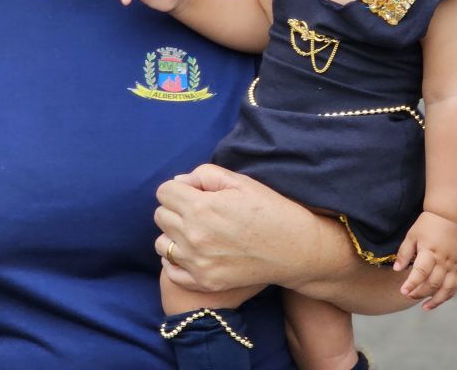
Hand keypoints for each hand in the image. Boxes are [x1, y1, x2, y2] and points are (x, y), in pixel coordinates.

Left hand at [153, 164, 319, 294]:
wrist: (295, 249)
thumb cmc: (270, 210)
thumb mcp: (240, 181)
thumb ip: (205, 175)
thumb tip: (180, 182)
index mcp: (201, 207)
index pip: (164, 191)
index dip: (179, 188)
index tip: (195, 192)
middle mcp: (194, 236)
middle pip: (160, 215)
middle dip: (175, 208)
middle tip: (199, 210)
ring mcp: (197, 263)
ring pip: (161, 243)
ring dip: (174, 234)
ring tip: (197, 232)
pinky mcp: (204, 282)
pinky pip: (171, 270)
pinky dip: (177, 260)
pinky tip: (195, 252)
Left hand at [393, 211, 456, 309]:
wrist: (448, 218)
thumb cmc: (426, 226)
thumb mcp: (411, 236)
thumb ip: (404, 253)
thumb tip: (397, 270)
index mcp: (430, 251)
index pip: (421, 272)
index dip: (412, 284)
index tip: (403, 291)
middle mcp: (443, 260)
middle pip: (433, 283)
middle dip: (420, 292)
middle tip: (407, 295)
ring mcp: (453, 264)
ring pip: (447, 288)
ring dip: (436, 300)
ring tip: (424, 307)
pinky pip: (455, 285)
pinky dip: (447, 295)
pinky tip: (437, 300)